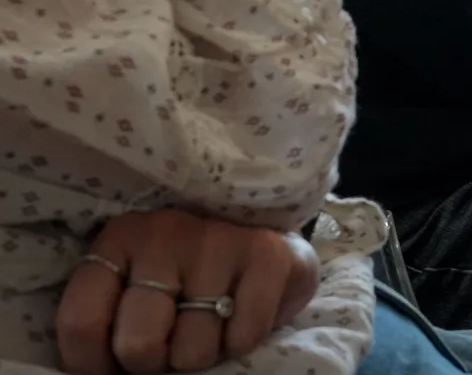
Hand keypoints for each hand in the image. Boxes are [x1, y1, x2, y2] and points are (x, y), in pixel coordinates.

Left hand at [56, 211, 317, 374]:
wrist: (262, 244)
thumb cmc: (186, 278)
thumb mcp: (132, 291)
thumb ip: (106, 324)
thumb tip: (92, 374)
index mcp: (118, 243)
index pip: (81, 323)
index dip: (94, 364)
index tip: (114, 367)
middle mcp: (163, 233)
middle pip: (138, 345)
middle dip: (155, 361)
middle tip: (172, 341)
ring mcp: (217, 239)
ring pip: (193, 350)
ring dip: (203, 352)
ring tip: (210, 324)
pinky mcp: (266, 254)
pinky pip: (243, 336)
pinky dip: (241, 343)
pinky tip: (241, 316)